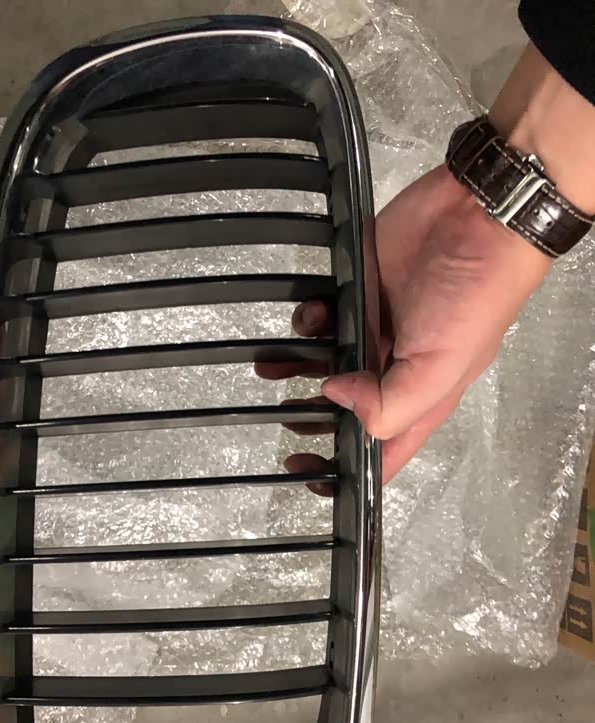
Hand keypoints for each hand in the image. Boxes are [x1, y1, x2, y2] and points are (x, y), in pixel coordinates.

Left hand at [258, 164, 550, 483]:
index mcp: (419, 397)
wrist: (477, 217)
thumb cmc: (475, 298)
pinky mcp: (359, 291)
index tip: (314, 479)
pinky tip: (308, 316)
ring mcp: (375, 328)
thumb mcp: (439, 371)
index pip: (383, 450)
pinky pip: (322, 315)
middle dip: (315, 419)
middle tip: (287, 422)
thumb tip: (336, 398)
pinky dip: (307, 320)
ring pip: (327, 361)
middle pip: (346, 408)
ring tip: (271, 368)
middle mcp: (394, 368)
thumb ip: (388, 404)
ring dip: (297, 368)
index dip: (351, 472)